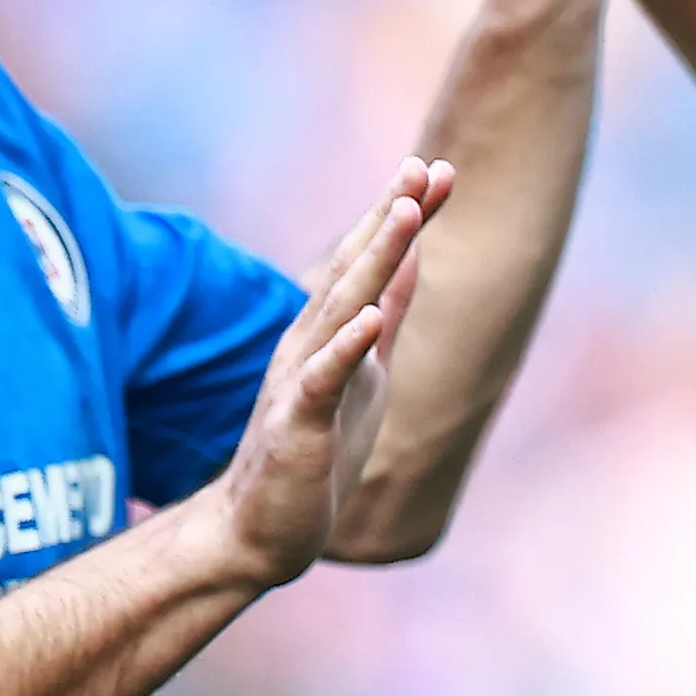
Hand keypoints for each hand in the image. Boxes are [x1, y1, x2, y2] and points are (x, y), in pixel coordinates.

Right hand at [196, 158, 452, 590]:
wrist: (258, 529)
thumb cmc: (316, 450)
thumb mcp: (366, 372)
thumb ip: (385, 314)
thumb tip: (411, 255)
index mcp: (331, 330)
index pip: (369, 262)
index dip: (403, 216)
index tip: (437, 167)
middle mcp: (312, 342)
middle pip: (354, 269)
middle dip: (390, 217)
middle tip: (420, 166)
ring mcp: (302, 379)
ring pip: (341, 309)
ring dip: (374, 261)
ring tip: (405, 214)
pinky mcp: (297, 424)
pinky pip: (321, 381)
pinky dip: (345, 348)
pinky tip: (368, 320)